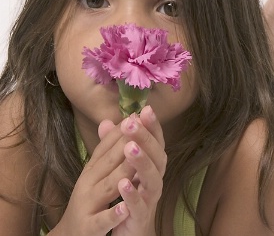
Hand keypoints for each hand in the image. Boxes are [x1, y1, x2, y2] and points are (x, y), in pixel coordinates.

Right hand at [51, 119, 136, 234]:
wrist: (70, 234)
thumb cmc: (89, 198)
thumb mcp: (96, 173)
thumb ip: (106, 149)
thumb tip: (111, 120)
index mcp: (92, 169)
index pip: (107, 147)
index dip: (122, 131)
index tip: (138, 114)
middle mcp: (88, 183)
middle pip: (109, 162)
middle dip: (125, 144)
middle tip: (138, 127)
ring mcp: (88, 205)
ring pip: (108, 187)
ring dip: (122, 173)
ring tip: (135, 159)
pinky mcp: (89, 227)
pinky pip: (102, 220)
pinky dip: (114, 213)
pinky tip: (126, 207)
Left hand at [111, 105, 165, 235]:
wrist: (130, 230)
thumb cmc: (130, 196)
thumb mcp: (121, 168)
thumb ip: (114, 146)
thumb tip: (106, 122)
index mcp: (152, 165)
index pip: (155, 142)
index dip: (152, 126)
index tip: (145, 109)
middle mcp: (155, 179)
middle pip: (157, 156)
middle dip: (146, 139)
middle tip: (132, 124)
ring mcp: (150, 198)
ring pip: (153, 179)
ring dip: (142, 163)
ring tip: (130, 148)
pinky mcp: (141, 216)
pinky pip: (140, 205)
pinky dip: (133, 194)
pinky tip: (124, 183)